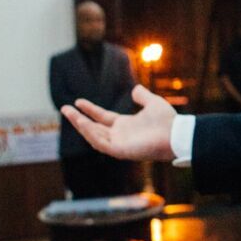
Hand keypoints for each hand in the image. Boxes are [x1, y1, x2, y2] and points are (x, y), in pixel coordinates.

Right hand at [61, 84, 175, 161]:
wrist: (176, 133)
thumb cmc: (167, 121)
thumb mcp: (153, 103)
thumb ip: (143, 97)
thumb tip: (135, 89)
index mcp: (125, 125)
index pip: (102, 117)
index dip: (90, 110)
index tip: (78, 101)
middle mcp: (119, 135)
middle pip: (93, 127)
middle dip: (78, 119)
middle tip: (64, 108)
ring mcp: (118, 144)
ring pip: (93, 135)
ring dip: (80, 125)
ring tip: (69, 113)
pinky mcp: (120, 151)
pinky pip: (101, 143)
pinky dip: (90, 134)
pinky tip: (82, 124)